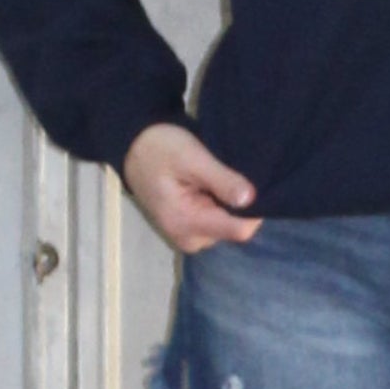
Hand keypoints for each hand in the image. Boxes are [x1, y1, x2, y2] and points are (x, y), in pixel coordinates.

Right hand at [124, 120, 260, 252]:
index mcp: (187, 223)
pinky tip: (210, 188)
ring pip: (227, 227)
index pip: (239, 230)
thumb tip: (251, 199)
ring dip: (227, 205)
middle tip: (225, 177)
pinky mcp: (189, 232)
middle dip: (237, 206)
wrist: (135, 149)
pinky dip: (218, 207)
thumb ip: (221, 180)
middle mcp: (189, 239)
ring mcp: (189, 238)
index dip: (253, 210)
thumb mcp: (192, 157)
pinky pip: (216, 224)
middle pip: (234, 230)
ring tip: (214, 180)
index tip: (251, 185)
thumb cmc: (161, 149)